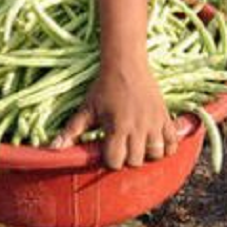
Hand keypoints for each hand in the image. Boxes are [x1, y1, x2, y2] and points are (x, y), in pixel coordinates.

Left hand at [51, 59, 177, 168]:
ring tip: (137, 146)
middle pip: (136, 161)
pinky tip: (155, 142)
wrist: (126, 65)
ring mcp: (154, 123)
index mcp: (116, 127)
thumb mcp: (86, 108)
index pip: (116, 162)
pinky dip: (167, 148)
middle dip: (127, 159)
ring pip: (156, 154)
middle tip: (122, 148)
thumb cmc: (104, 88)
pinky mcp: (165, 117)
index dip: (109, 161)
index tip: (107, 151)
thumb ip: (72, 130)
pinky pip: (173, 143)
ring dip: (147, 155)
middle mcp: (137, 128)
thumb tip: (54, 148)